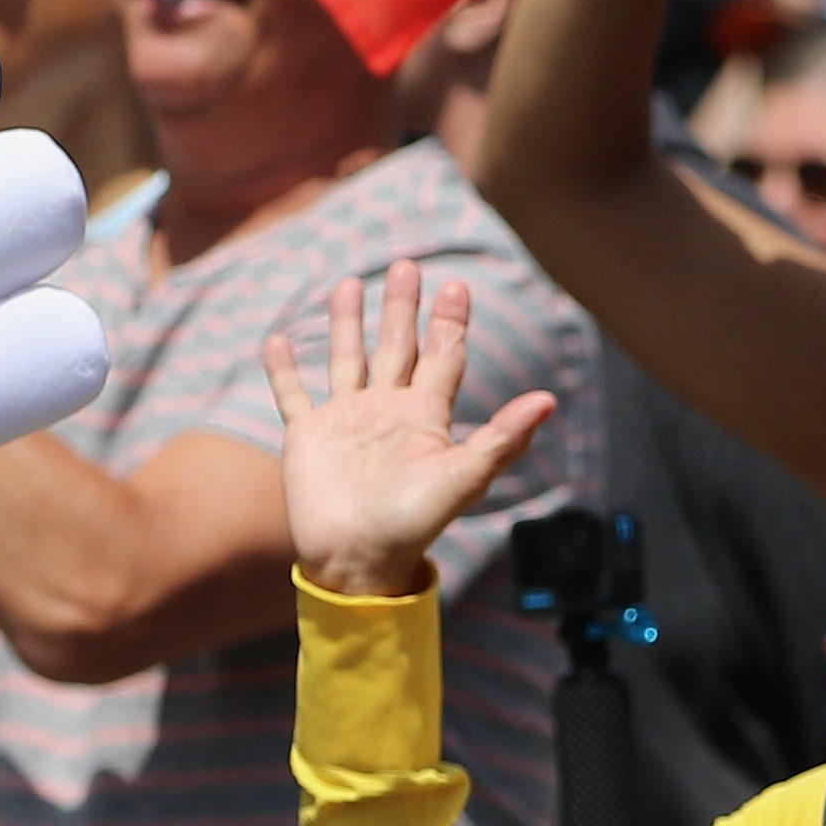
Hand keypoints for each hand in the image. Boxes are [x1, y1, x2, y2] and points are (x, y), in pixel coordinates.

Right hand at [257, 259, 556, 597]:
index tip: (457, 286)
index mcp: (425, 415)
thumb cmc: (413, 523)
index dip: (450, 322)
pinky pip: (293, 394)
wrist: (358, 559)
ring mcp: (346, 420)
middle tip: (408, 266)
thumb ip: (503, 438)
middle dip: (403, 307)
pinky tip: (276, 340)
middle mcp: (387, 410)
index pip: (442, 357)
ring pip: (348, 358)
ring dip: (347, 323)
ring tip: (348, 283)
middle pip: (398, 346)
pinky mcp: (309, 435)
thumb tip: (549, 399)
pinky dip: (283, 369)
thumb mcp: (463, 477)